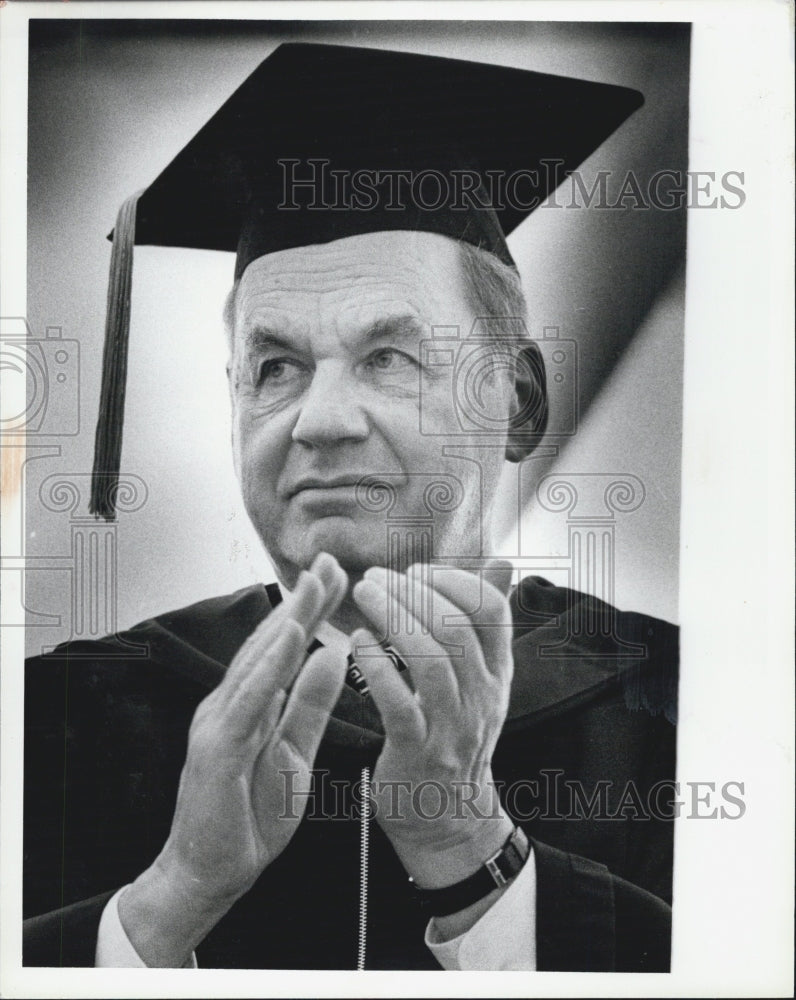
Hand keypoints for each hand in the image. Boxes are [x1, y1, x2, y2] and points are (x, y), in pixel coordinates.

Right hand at [118, 552, 347, 965]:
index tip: (338, 575)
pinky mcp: (217, 747)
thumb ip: (310, 705)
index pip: (284, 648)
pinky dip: (269, 666)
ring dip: (286, 619)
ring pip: (258, 662)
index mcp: (251, 703)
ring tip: (314, 584)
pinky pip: (248, 701)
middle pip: (270, 643)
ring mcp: (220, 722)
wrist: (211, 873)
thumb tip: (333, 654)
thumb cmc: (250, 815)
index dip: (309, 610)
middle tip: (330, 561)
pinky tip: (289, 637)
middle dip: (301, 601)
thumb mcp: (295, 754)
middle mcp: (231, 703)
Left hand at [351, 561, 515, 890]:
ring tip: (364, 595)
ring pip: (431, 660)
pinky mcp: (418, 753)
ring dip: (394, 618)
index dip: (454, 580)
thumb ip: (484, 624)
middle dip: (412, 592)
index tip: (417, 571)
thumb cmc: (455, 735)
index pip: (492, 610)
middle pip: (455, 628)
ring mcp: (453, 726)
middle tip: (375, 577)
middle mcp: (483, 696)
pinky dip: (376, 666)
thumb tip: (504, 562)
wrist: (449, 818)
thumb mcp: (482, 681)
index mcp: (498, 673)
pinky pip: (399, 703)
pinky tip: (355, 642)